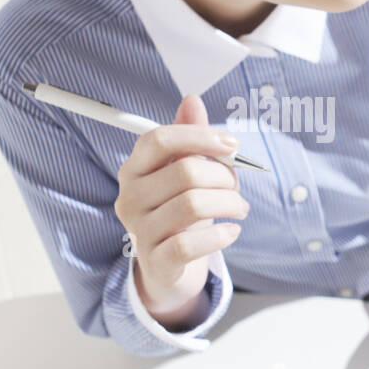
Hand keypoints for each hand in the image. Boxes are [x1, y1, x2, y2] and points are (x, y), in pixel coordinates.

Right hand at [114, 93, 247, 319]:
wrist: (168, 267)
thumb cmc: (178, 213)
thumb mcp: (183, 173)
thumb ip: (189, 139)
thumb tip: (191, 101)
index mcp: (133, 169)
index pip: (160, 139)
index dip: (200, 136)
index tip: (231, 146)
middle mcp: (129, 197)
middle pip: (186, 172)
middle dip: (224, 177)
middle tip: (236, 188)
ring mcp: (140, 231)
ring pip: (193, 205)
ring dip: (229, 204)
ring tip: (239, 208)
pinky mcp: (156, 262)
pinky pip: (191, 244)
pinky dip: (221, 235)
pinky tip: (231, 231)